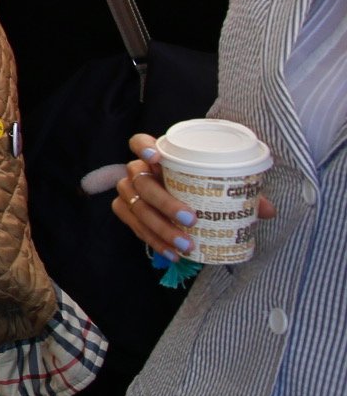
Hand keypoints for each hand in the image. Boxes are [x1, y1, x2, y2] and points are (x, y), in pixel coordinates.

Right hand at [115, 133, 276, 257]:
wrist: (178, 205)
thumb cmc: (198, 188)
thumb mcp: (217, 186)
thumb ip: (239, 193)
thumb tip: (268, 210)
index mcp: (158, 157)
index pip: (139, 142)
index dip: (143, 147)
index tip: (157, 158)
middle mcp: (138, 172)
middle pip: (141, 182)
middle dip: (165, 202)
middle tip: (190, 219)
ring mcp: (129, 192)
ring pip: (136, 207)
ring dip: (160, 228)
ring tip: (186, 244)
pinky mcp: (125, 212)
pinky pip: (133, 226)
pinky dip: (153, 241)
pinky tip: (173, 253)